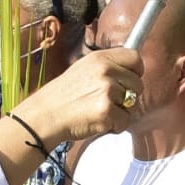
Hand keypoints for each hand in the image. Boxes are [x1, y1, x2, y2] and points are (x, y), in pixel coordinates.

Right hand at [10, 47, 144, 143]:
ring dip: (121, 112)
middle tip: (107, 101)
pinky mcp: (107, 111)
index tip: (128, 80)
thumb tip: (131, 71)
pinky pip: (126, 121)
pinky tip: (98, 122)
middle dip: (128, 96)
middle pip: (138, 84)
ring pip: (133, 104)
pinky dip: (115, 126)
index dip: (136, 71)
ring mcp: (107, 91)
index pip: (135, 58)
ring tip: (99, 111)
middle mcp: (106, 71)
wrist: (46, 115)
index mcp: (100, 58)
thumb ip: (107, 67)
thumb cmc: (64, 95)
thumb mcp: (84, 69)